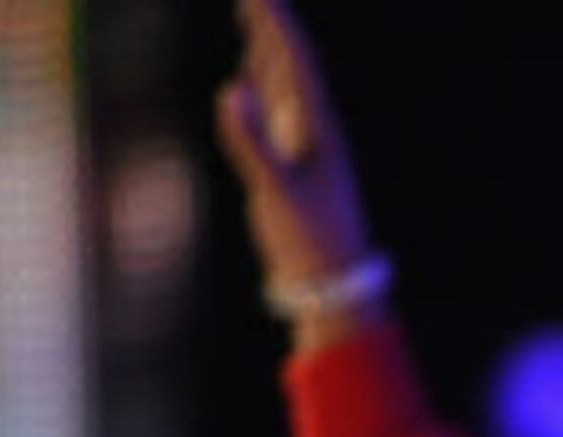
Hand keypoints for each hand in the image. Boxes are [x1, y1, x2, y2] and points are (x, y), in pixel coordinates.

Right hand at [210, 0, 376, 312]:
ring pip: (283, 85)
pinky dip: (261, 85)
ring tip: (254, 15)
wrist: (333, 284)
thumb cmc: (310, 241)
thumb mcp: (278, 192)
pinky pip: (275, 114)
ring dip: (267, 47)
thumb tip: (229, 89)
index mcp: (317, 128)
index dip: (275, 21)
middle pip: (290, 63)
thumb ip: (253, 143)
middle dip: (270, 24)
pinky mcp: (292, 165)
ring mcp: (304, 147)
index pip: (295, 60)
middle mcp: (314, 131)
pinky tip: (252, 76)